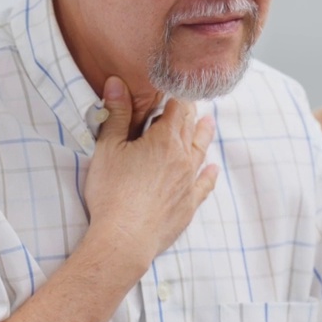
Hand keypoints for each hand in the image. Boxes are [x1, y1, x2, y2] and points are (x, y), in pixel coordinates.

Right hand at [81, 76, 218, 272]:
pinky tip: (213, 170)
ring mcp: (188, 182)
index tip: (177, 85)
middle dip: (190, 112)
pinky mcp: (188, 205)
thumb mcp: (108, 148)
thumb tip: (117, 82)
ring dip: (204, 135)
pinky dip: (209, 175)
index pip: (178, 107)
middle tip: (192, 101)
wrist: (125, 238)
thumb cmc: (112, 192)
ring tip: (209, 124)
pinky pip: (204, 185)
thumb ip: (116, 114)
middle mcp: (183, 157)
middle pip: (190, 127)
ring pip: (200, 152)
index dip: (177, 94)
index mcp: (165, 139)